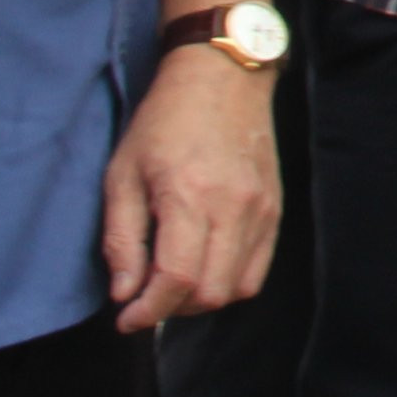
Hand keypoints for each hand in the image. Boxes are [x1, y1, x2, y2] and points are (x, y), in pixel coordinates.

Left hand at [102, 45, 280, 330]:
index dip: (148, 312)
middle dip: (172, 309)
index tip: (126, 319)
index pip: (176, 280)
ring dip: (201, 299)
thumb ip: (121, 238)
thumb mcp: (122, 174)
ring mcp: (261, 209)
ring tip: (174, 282)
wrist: (223, 78)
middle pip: (210, 292)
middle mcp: (233, 208)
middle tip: (146, 298)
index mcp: (189, 197)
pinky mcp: (275, 208)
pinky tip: (205, 267)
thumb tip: (125, 294)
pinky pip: (258, 268)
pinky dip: (230, 282)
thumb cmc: (163, 122)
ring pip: (237, 288)